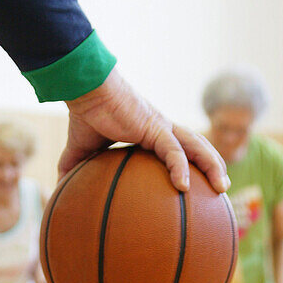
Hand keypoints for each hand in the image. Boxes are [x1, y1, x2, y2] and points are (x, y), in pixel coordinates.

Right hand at [60, 68, 229, 192]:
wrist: (85, 91)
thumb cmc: (85, 116)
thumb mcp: (80, 151)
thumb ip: (75, 171)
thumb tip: (59, 191)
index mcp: (152, 135)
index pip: (180, 151)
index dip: (193, 165)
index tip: (200, 185)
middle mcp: (163, 130)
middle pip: (197, 148)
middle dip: (213, 166)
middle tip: (222, 187)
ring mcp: (162, 128)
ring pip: (196, 146)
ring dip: (211, 165)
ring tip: (221, 185)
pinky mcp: (155, 127)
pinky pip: (173, 151)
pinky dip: (180, 167)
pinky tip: (183, 186)